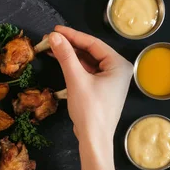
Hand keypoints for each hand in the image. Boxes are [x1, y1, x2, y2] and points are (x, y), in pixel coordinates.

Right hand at [48, 26, 132, 145]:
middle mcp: (118, 70)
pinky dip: (74, 67)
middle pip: (91, 52)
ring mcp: (110, 81)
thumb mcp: (76, 80)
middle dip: (70, 45)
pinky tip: (60, 62)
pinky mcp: (102, 89)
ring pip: (88, 62)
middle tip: (51, 39)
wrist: (94, 139)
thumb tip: (54, 37)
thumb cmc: (90, 110)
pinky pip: (87, 72)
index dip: (73, 35)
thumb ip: (66, 56)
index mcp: (118, 65)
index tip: (56, 30)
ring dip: (70, 56)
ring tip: (52, 48)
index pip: (93, 44)